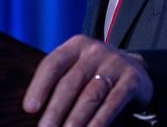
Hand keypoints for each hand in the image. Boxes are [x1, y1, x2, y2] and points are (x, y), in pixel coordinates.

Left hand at [23, 35, 152, 126]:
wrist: (137, 69)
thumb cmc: (95, 73)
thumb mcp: (78, 66)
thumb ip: (59, 80)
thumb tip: (33, 108)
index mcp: (76, 45)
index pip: (53, 64)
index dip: (39, 86)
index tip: (29, 108)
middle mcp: (94, 51)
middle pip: (70, 82)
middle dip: (55, 109)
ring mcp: (114, 64)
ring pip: (90, 96)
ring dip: (75, 120)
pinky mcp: (130, 80)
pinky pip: (112, 104)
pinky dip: (99, 122)